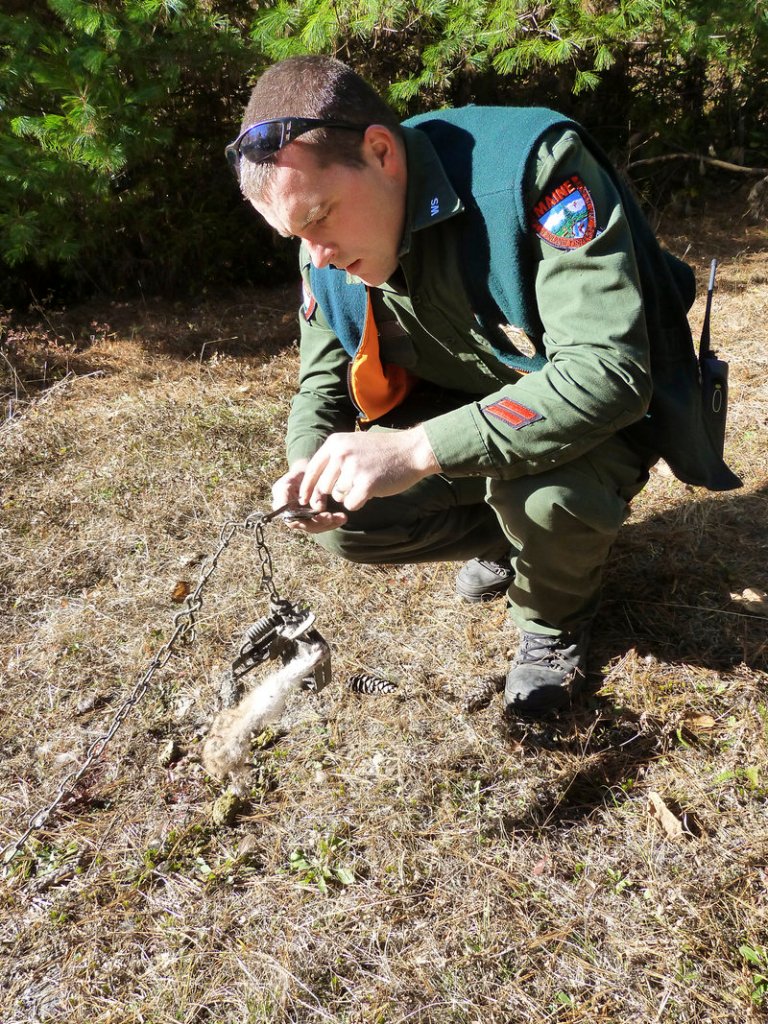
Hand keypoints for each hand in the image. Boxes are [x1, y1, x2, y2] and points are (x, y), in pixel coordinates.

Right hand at [271, 460, 347, 533]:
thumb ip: (284, 492)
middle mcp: (294, 517)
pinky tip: (343, 518)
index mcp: (283, 509)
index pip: (291, 520)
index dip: (303, 520)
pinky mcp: (319, 519)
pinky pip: (326, 524)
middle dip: (319, 522)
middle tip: (330, 517)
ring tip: (341, 517)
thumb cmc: (299, 475)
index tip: (315, 514)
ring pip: (317, 527)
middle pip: (306, 525)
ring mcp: (307, 520)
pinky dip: (335, 521)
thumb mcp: (289, 480)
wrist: (313, 473)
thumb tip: (285, 505)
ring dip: (329, 524)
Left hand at [299, 426, 440, 511]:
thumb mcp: (354, 444)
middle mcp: (341, 454)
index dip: (307, 488)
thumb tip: (314, 488)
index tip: (305, 500)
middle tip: (352, 488)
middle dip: (334, 493)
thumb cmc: (383, 451)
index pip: (312, 470)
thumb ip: (334, 459)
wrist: (412, 450)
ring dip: (350, 495)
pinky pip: (351, 504)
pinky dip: (360, 502)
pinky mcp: (366, 484)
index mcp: (335, 443)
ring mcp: (353, 469)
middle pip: (323, 487)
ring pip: (338, 496)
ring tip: (367, 482)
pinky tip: (372, 490)